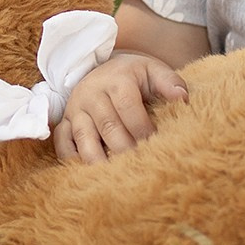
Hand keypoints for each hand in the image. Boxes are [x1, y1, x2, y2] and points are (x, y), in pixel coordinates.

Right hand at [54, 52, 188, 163]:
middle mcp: (92, 93)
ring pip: (83, 137)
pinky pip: (61, 142)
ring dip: (98, 159)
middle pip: (108, 126)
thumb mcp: (152, 70)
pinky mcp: (64, 121)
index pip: (129, 108)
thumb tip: (183, 98)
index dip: (143, 129)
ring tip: (113, 177)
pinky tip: (85, 174)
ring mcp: (75, 108)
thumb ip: (169, 82)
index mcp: (116, 80)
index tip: (156, 145)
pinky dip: (71, 158)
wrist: (105, 67)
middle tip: (139, 167)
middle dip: (124, 148)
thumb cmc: (134, 75)